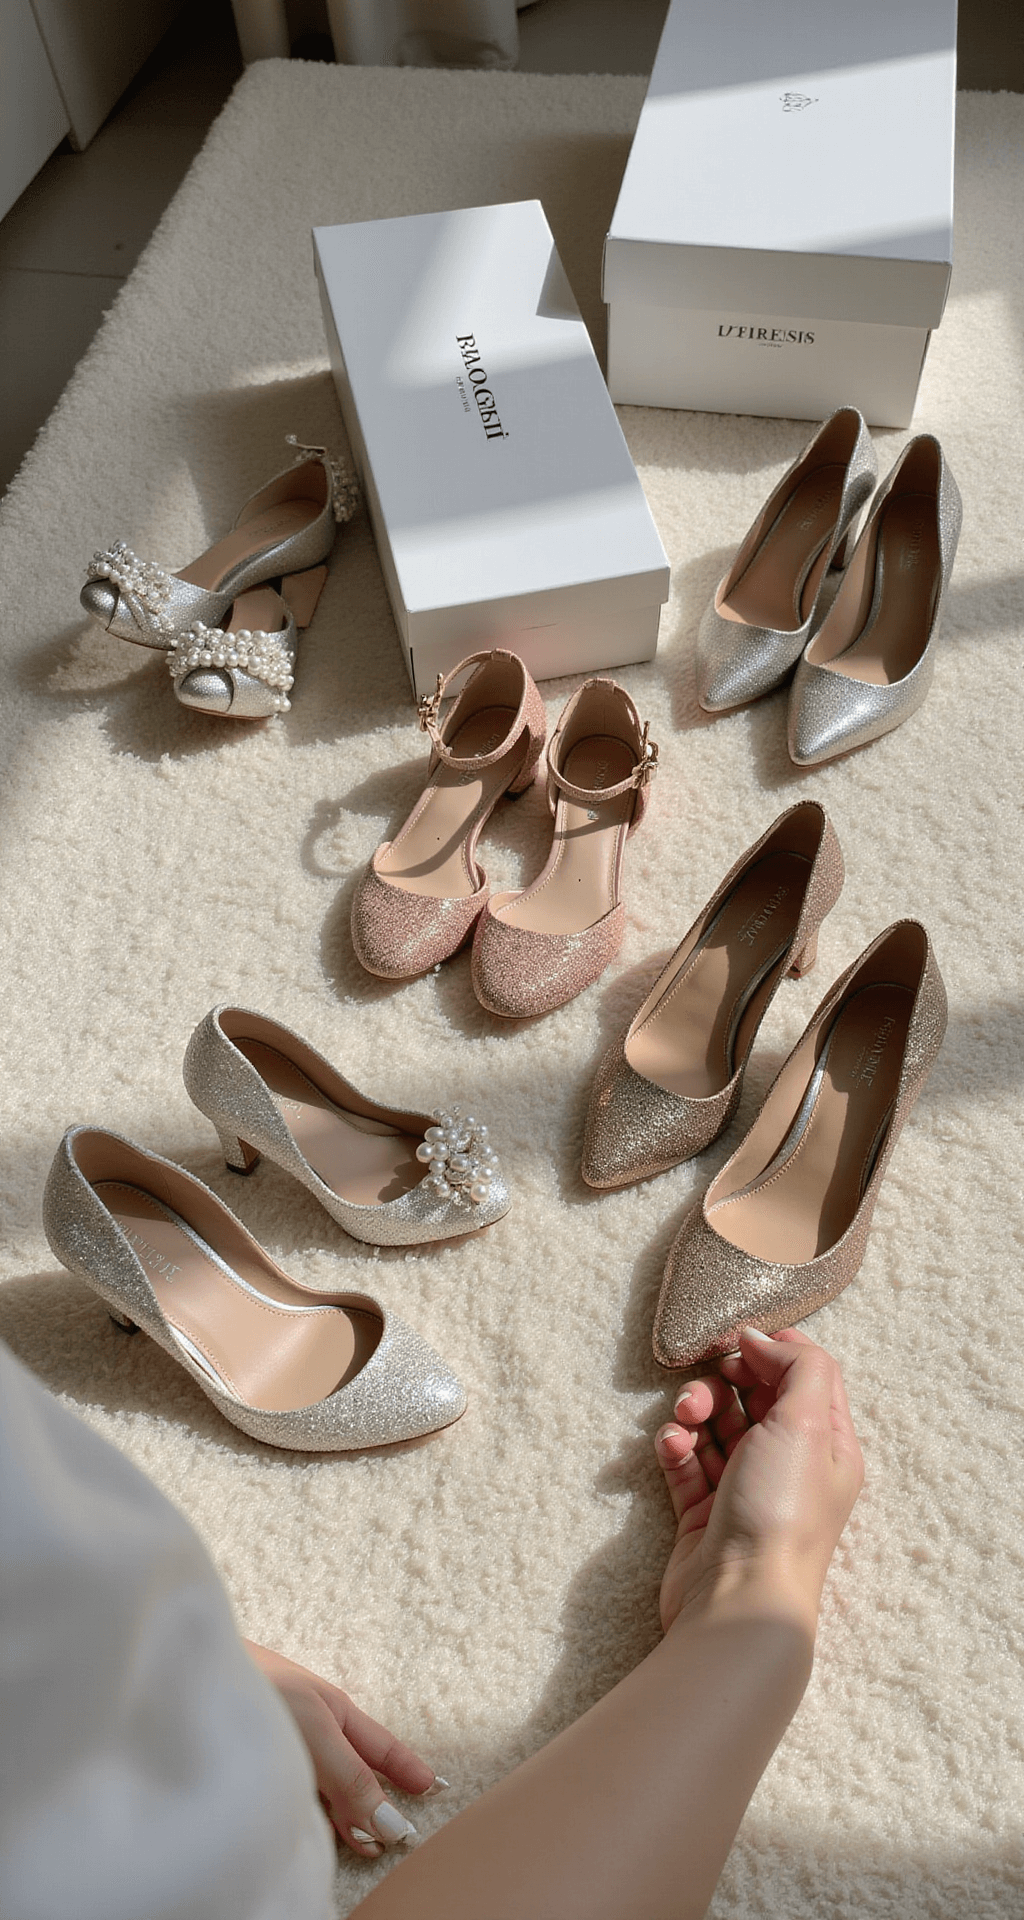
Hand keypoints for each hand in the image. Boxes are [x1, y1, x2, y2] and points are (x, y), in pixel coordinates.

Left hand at [244, 1640, 445, 1857]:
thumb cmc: (257, 1685)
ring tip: (360, 1843)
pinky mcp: (256, 1764)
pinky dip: (312, 1814)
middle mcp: (312, 1730)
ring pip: (325, 1786)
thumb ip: (351, 1777)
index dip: (406, 1768)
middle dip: (375, 1802)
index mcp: (334, 1712)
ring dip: (344, 1814)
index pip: (381, 1748)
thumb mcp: (315, 1730)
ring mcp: (284, 1746)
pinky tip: (310, 1827)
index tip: (433, 1788)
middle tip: (395, 1837)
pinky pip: (296, 1793)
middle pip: (354, 1773)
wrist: (188, 1674)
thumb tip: (389, 1823)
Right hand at [655, 1326, 863, 1636]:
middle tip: (706, 1391)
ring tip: (684, 1420)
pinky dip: (676, 1445)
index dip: (772, 1352)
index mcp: (828, 1444)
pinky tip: (672, 1446)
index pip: (806, 1376)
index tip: (740, 1345)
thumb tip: (762, 1338)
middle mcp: (790, 1464)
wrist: (737, 1599)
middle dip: (724, 1382)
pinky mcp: (704, 1512)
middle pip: (755, 1397)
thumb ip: (796, 1365)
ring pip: (717, 1425)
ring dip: (695, 1410)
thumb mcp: (808, 1423)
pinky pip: (687, 1461)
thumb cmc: (781, 1512)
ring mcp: (746, 1489)